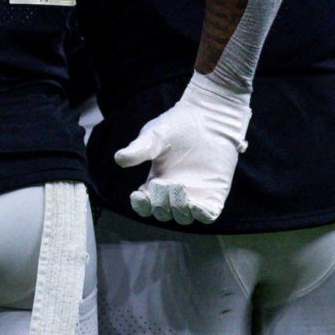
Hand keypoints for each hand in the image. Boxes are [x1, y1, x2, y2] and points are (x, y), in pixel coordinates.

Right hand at [114, 75, 251, 224]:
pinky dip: (201, 215)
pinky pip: (208, 215)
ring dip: (179, 211)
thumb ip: (139, 149)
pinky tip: (196, 204)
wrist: (210, 117)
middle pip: (162, 213)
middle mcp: (174, 193)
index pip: (144, 205)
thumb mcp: (155, 135)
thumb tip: (119, 159)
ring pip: (183, 217)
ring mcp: (195, 195)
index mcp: (155, 182)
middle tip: (164, 184)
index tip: (138, 194)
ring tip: (180, 191)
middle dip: (161, 204)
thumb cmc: (179, 124)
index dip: (140, 205)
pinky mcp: (215, 194)